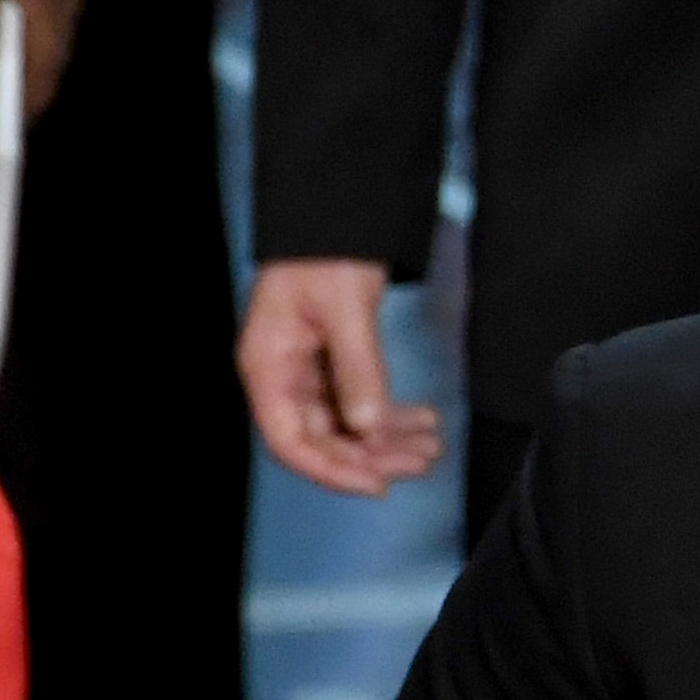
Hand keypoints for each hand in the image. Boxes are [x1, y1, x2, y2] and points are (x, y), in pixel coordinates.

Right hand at [239, 256, 442, 494]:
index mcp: (268, 366)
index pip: (289, 441)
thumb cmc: (324, 251)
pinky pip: (361, 405)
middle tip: (420, 462)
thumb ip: (357, 369)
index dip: (330, 470)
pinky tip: (424, 421)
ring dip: (388, 442)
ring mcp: (308, 373)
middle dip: (372, 457)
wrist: (336, 215)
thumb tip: (367, 425)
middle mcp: (283, 377)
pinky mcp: (334, 366)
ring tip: (430, 447)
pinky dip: (391, 417)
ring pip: (347, 427)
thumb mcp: (344, 309)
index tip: (375, 484)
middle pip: (322, 440)